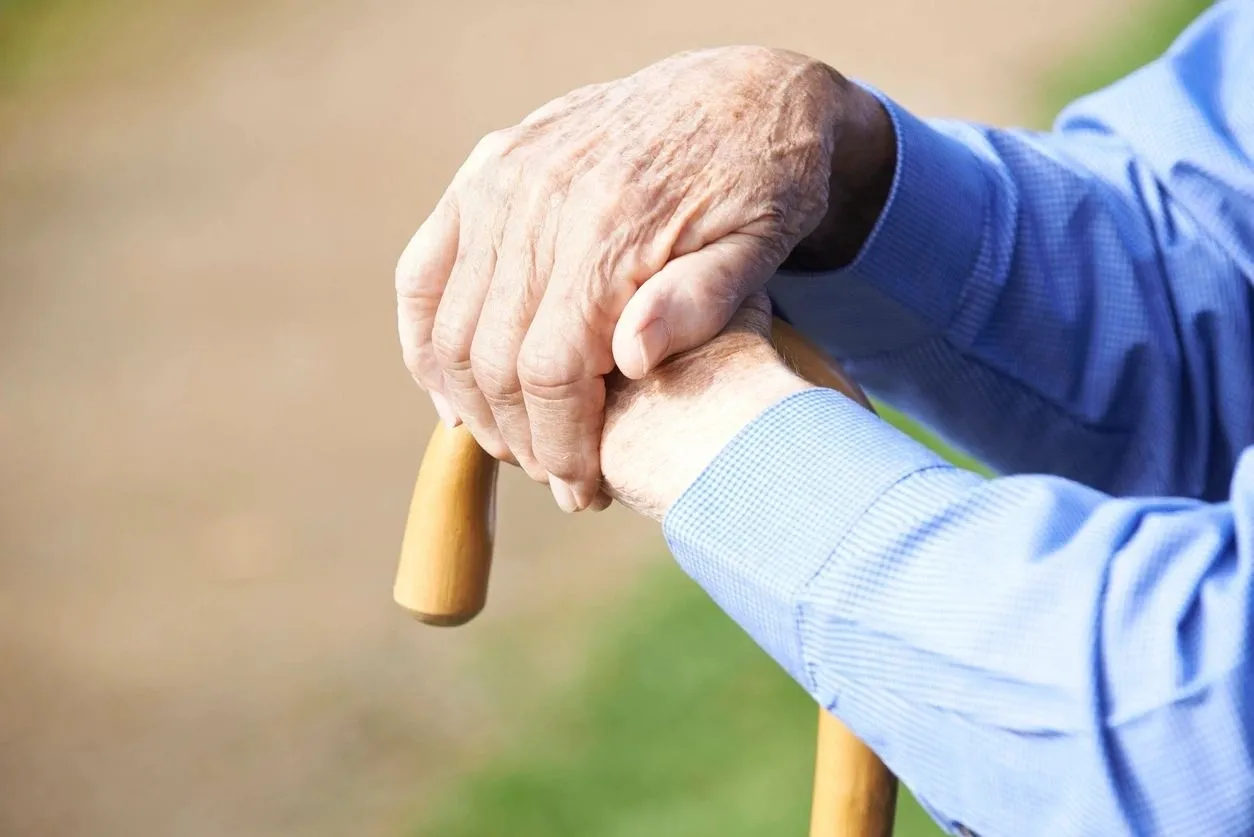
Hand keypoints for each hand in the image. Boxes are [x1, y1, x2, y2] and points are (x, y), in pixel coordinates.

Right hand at [396, 46, 891, 511]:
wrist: (743, 95)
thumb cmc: (762, 187)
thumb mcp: (760, 247)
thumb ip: (700, 302)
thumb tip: (630, 359)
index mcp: (609, 232)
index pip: (547, 371)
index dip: (558, 445)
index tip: (582, 489)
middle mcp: (539, 203)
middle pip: (491, 359)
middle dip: (519, 439)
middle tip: (556, 477)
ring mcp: (501, 183)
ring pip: (450, 326)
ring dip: (471, 402)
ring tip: (514, 445)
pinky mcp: (485, 172)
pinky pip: (423, 272)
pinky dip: (424, 339)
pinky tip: (448, 389)